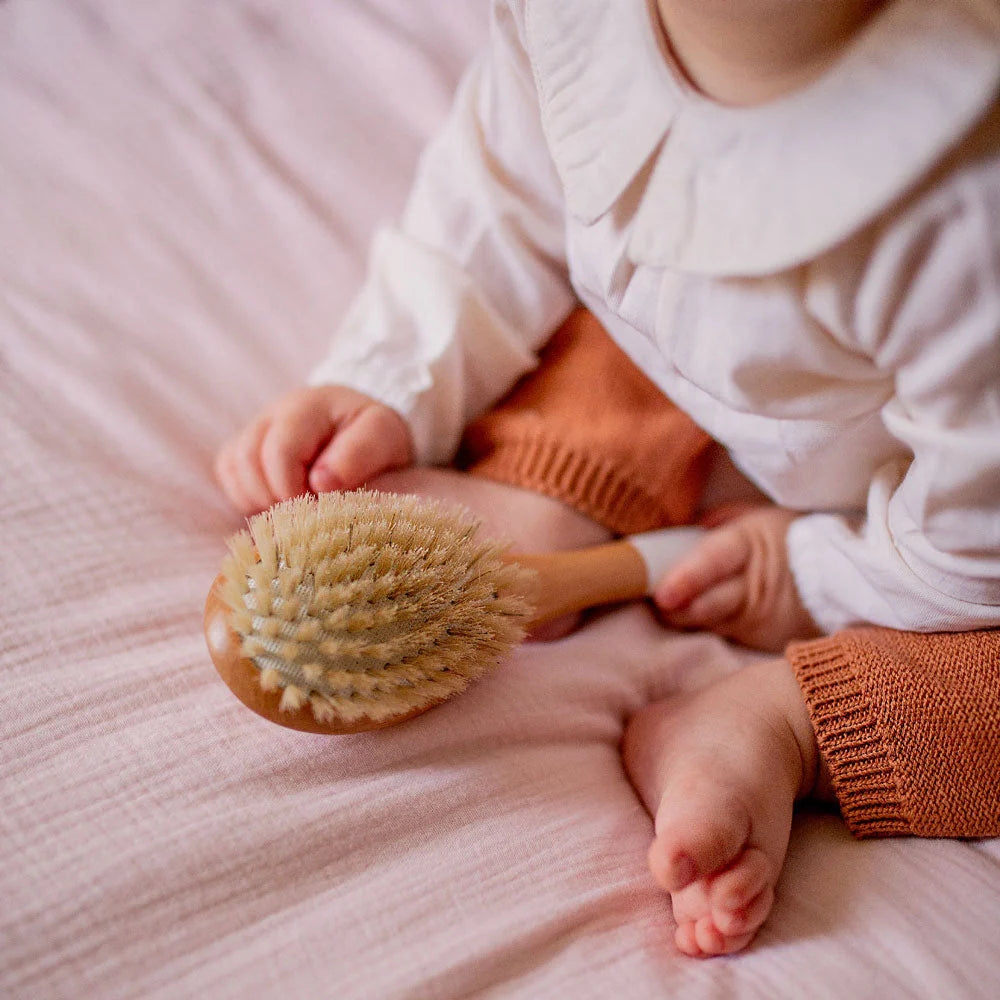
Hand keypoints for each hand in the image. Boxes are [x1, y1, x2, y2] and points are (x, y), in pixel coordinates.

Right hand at [214, 385, 413, 514]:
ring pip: (232, 467)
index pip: (280, 450)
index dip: (292, 489)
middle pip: (247, 459)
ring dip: (259, 499)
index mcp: (308, 407)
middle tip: (305, 513)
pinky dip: (246, 496)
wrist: (363, 424)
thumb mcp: (384, 436)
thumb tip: (321, 483)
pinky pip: (227, 474)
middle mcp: (273, 413)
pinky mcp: (244, 446)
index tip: (316, 507)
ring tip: (293, 509)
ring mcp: (255, 428)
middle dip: (275, 496)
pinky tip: (278, 502)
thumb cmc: (374, 433)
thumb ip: (360, 454)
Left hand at [653, 505, 820, 652]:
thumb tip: (676, 536)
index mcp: (750, 545)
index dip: (687, 578)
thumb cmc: (789, 538)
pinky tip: (697, 614)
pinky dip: (706, 626)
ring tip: (667, 605)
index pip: (715, 561)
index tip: (662, 595)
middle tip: (651, 601)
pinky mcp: (763, 641)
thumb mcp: (757, 518)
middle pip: (706, 604)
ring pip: (709, 624)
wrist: (844, 572)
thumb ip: (716, 524)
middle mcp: (755, 587)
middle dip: (673, 607)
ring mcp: (760, 619)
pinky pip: (723, 635)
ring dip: (683, 617)